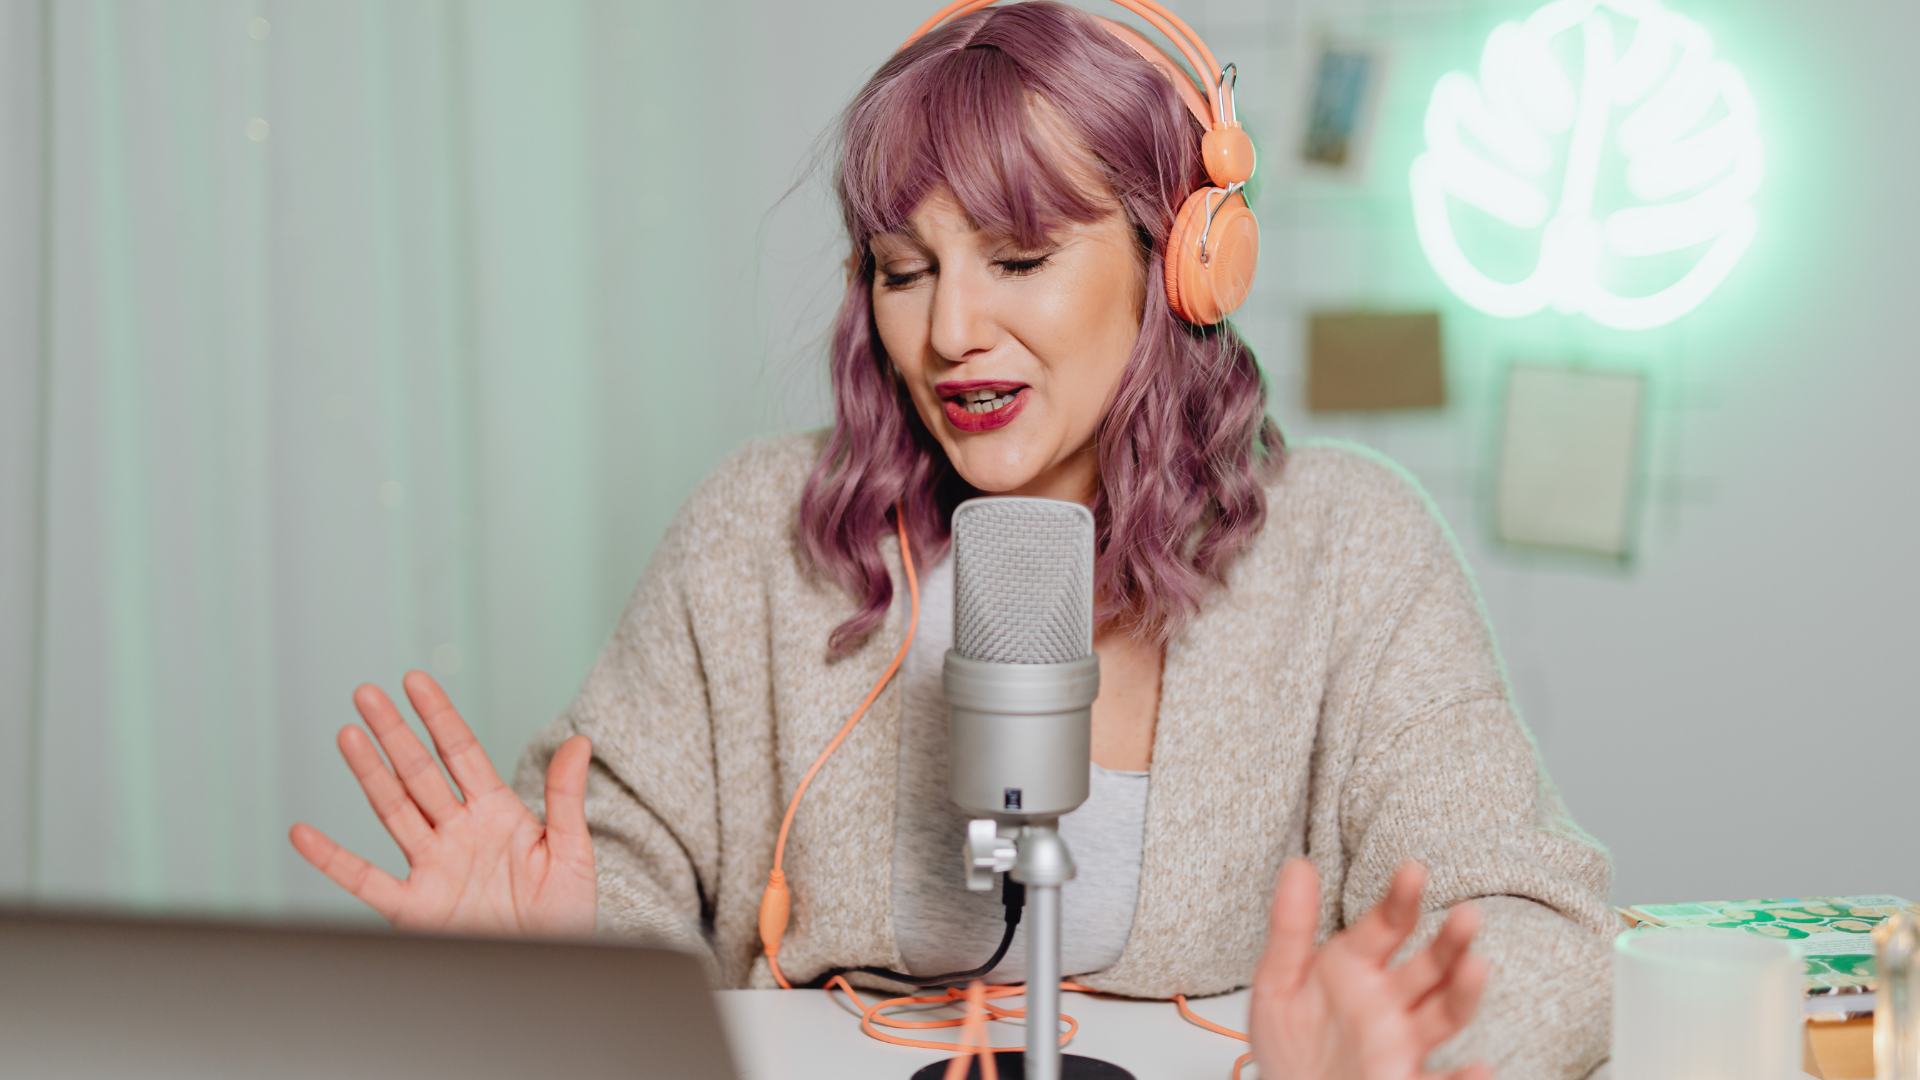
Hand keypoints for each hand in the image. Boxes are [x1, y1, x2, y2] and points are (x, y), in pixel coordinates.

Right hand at [289, 671, 596, 937]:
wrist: (550, 965)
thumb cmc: (564, 915)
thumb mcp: (572, 852)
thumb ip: (567, 798)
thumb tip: (580, 741)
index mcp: (496, 814)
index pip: (461, 753)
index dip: (438, 716)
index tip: (416, 680)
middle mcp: (458, 833)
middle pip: (418, 772)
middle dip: (393, 732)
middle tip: (366, 693)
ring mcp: (433, 866)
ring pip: (393, 810)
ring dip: (369, 773)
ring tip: (348, 734)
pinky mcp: (415, 908)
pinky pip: (366, 880)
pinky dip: (332, 859)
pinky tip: (303, 834)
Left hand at [1248, 859, 1489, 1079]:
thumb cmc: (1291, 1040)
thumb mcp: (1278, 981)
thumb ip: (1291, 927)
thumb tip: (1298, 864)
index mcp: (1357, 966)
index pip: (1386, 925)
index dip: (1400, 898)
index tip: (1412, 870)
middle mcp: (1388, 1001)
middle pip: (1428, 966)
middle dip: (1449, 942)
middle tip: (1468, 916)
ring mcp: (1400, 1042)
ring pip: (1443, 1014)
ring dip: (1463, 992)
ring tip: (1477, 967)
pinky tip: (1479, 1070)